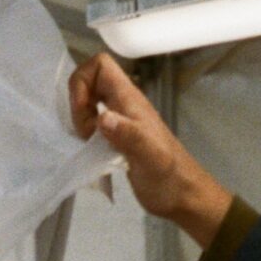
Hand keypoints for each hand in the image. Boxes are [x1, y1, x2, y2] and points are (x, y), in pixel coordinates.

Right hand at [68, 52, 234, 247]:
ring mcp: (122, 120)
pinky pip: (96, 123)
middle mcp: (124, 104)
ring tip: (88, 142)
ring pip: (92, 101)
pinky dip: (87, 133)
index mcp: (130, 99)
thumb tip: (102, 118)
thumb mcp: (149, 155)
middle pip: (92, 80)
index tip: (84, 113)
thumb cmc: (168, 177)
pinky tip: (92, 151)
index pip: (100, 65)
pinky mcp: (119, 138)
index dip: (83, 81)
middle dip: (78, 102)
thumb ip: (128, 134)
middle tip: (86, 132)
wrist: (182, 195)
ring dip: (80, 119)